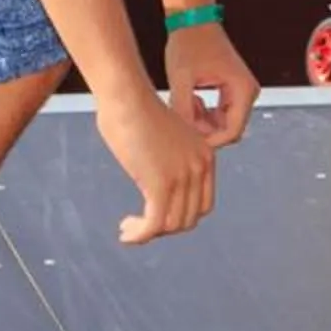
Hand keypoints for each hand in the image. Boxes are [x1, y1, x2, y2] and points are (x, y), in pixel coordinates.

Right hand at [97, 85, 215, 245]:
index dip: (180, 216)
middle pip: (188, 218)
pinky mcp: (161, 184)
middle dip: (164, 226)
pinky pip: (155, 224)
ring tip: (128, 228)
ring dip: (149, 232)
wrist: (125, 95)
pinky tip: (126, 234)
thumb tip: (153, 179)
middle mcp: (199, 167)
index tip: (156, 216)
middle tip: (139, 225)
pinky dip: (140, 235)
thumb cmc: (133, 109)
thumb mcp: (163, 138)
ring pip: (171, 224)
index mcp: (205, 156)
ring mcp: (182, 176)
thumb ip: (168, 160)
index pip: (202, 204)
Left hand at [162, 22, 258, 149]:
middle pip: (229, 130)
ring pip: (223, 123)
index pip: (232, 132)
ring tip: (184, 104)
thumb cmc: (189, 42)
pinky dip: (204, 113)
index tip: (188, 141)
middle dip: (205, 131)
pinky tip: (189, 99)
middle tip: (182, 119)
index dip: (210, 141)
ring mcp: (241, 91)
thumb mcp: (182, 78)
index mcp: (242, 89)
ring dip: (203, 122)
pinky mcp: (232, 89)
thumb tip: (183, 136)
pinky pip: (220, 113)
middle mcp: (248, 92)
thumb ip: (183, 109)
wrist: (193, 19)